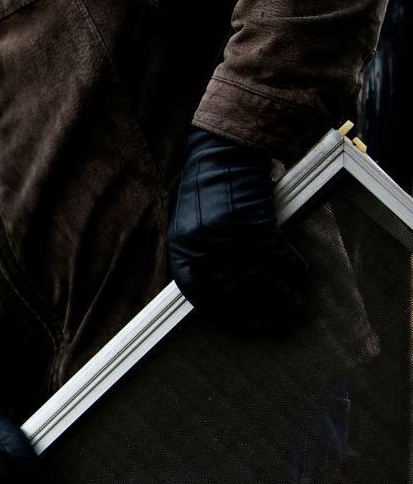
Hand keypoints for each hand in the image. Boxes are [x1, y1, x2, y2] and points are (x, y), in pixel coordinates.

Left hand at [167, 128, 305, 328]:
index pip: (199, 295)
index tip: (245, 327)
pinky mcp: (251, 218)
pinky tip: (301, 275)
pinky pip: (275, 252)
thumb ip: (201, 260)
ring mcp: (226, 231)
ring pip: (256, 275)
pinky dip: (291, 266)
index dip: (224, 315)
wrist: (221, 155)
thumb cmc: (209, 197)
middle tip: (278, 320)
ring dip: (279, 294)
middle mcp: (201, 244)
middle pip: (232, 289)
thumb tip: (222, 298)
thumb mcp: (190, 230)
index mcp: (182, 249)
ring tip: (294, 304)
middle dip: (258, 309)